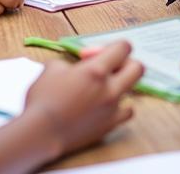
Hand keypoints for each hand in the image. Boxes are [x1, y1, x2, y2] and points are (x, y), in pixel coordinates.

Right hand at [22, 41, 142, 157]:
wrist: (41, 132)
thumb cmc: (43, 98)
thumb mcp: (53, 67)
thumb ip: (70, 63)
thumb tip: (77, 66)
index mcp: (96, 70)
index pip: (124, 48)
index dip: (113, 46)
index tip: (97, 54)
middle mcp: (110, 88)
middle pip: (137, 68)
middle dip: (125, 63)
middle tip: (108, 67)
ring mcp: (112, 109)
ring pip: (132, 90)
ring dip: (120, 84)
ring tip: (103, 88)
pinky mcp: (110, 126)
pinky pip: (127, 111)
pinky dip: (120, 106)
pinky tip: (106, 105)